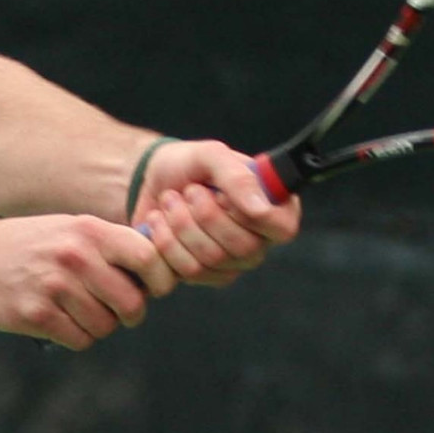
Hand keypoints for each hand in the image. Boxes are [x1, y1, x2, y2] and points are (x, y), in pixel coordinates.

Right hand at [0, 215, 177, 350]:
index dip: (159, 279)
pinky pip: (80, 340)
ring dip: (99, 326)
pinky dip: (77, 337)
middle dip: (130, 314)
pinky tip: (61, 321)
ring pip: (106, 326)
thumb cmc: (28, 246)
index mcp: (88, 230)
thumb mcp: (68, 229)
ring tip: (79, 311)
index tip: (153, 289)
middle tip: (117, 311)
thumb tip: (158, 271)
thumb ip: (109, 244)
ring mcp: (54, 287)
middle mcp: (74, 256)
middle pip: (131, 303)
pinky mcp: (36, 315)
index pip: (147, 257)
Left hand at [130, 139, 302, 285]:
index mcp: (273, 208)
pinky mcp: (201, 276)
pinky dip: (165, 242)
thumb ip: (239, 178)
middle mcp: (258, 241)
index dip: (251, 215)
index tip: (222, 195)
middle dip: (205, 214)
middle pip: (244, 248)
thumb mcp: (212, 156)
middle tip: (189, 191)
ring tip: (169, 200)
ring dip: (181, 224)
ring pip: (211, 261)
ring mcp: (230, 264)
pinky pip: (186, 272)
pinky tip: (158, 222)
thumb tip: (260, 209)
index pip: (283, 229)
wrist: (150, 180)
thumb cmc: (189, 166)